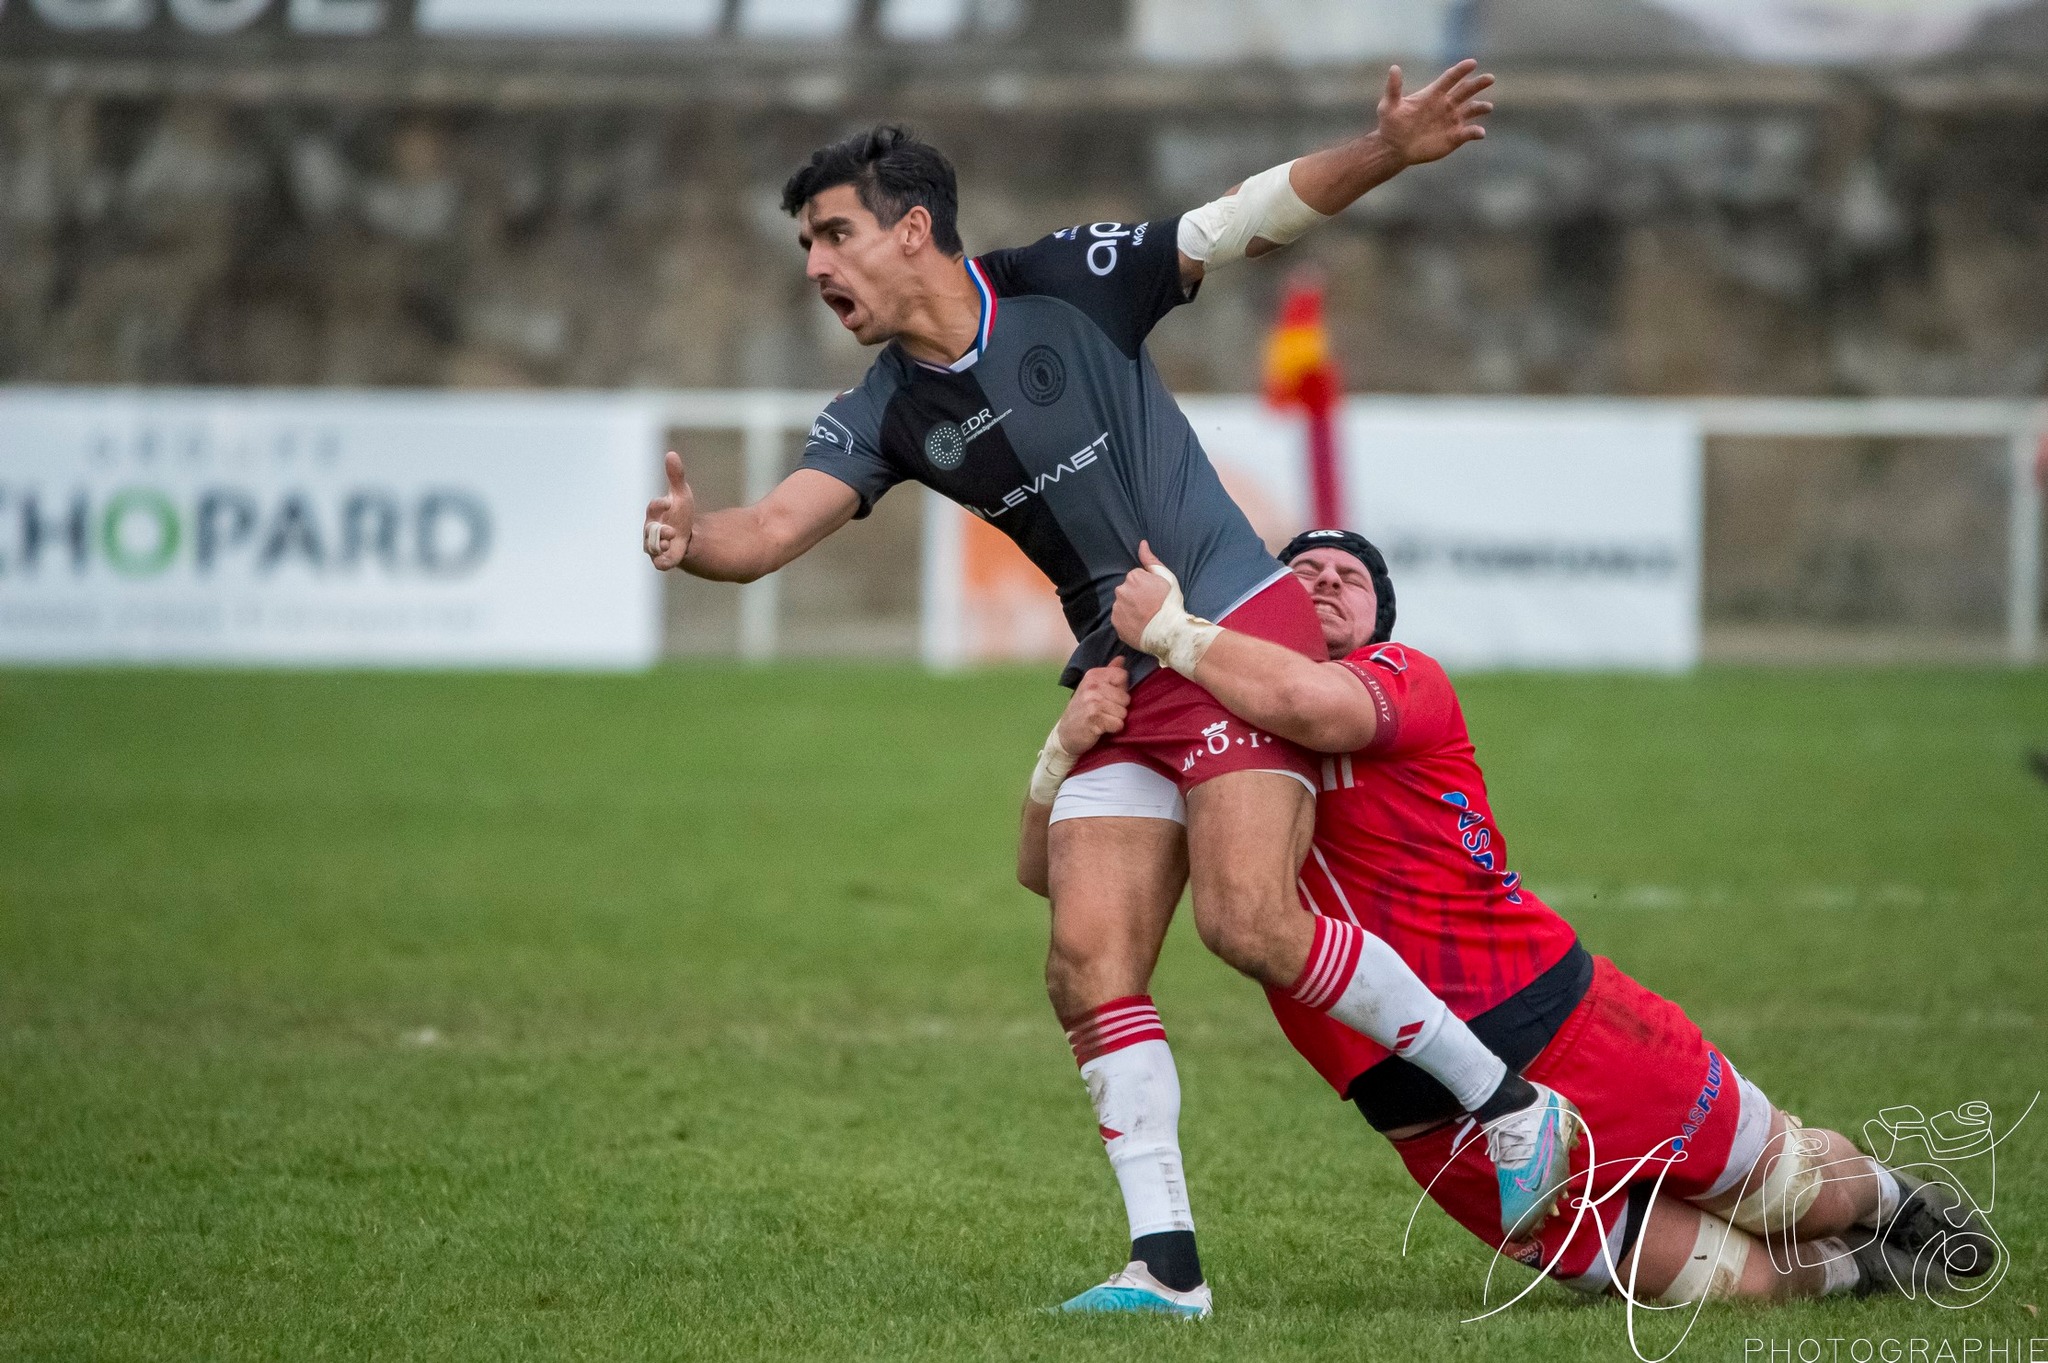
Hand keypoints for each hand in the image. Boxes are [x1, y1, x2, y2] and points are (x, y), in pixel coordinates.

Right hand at [643, 450, 696, 569]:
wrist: (688, 536)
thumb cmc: (681, 513)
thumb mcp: (681, 494)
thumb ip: (676, 476)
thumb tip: (671, 454)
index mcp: (655, 513)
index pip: (653, 507)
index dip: (658, 505)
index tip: (668, 502)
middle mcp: (651, 529)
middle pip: (650, 530)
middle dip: (659, 530)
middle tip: (671, 530)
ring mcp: (655, 545)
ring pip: (652, 547)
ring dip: (661, 544)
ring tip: (673, 539)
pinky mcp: (662, 560)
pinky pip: (659, 563)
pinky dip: (663, 561)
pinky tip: (672, 554)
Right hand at [1056, 658, 1129, 756]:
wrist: (1065, 734)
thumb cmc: (1083, 710)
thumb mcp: (1093, 688)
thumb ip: (1109, 673)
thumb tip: (1122, 658)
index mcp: (1093, 675)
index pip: (1123, 676)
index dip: (1121, 689)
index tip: (1108, 696)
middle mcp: (1092, 686)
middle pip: (1126, 697)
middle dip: (1119, 707)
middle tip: (1103, 711)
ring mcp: (1092, 702)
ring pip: (1123, 712)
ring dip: (1115, 719)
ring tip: (1102, 719)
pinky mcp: (1094, 718)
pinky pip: (1118, 724)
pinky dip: (1113, 729)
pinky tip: (1101, 728)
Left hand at [1111, 540, 1173, 647]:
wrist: (1169, 631)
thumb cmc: (1170, 602)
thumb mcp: (1166, 576)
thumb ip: (1150, 559)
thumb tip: (1142, 543)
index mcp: (1133, 577)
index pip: (1136, 578)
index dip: (1147, 587)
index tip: (1155, 595)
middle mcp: (1121, 590)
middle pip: (1127, 591)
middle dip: (1136, 597)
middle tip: (1151, 606)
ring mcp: (1117, 608)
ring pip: (1122, 605)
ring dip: (1131, 609)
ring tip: (1146, 617)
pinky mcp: (1115, 623)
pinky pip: (1120, 619)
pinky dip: (1127, 621)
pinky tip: (1139, 625)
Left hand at [1374, 58, 1492, 167]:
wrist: (1394, 148)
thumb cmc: (1390, 125)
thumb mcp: (1388, 106)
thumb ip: (1394, 88)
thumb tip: (1394, 68)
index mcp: (1433, 94)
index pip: (1450, 78)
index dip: (1461, 70)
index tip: (1472, 63)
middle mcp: (1446, 105)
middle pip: (1466, 91)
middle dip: (1478, 84)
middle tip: (1490, 78)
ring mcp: (1451, 120)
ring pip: (1472, 110)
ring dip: (1481, 107)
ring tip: (1488, 107)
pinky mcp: (1454, 137)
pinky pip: (1469, 133)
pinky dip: (1475, 132)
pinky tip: (1479, 133)